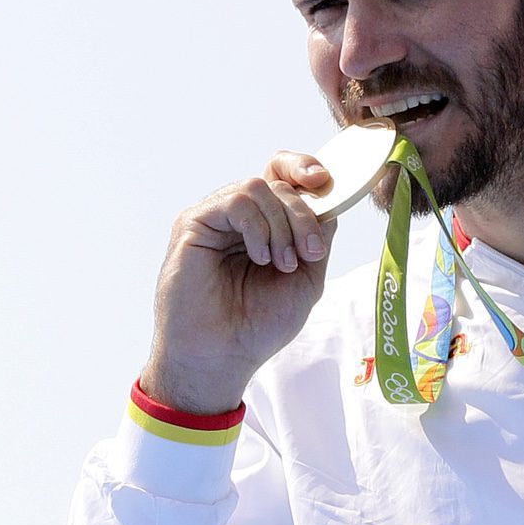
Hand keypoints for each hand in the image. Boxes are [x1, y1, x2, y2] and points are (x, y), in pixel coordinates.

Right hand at [139, 152, 342, 414]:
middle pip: (279, 183)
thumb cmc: (259, 325)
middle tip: (308, 253)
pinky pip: (236, 202)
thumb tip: (330, 201)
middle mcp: (240, 217)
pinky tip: (260, 257)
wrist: (222, 356)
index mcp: (266, 225)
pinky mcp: (193, 223)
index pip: (284, 174)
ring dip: (282, 225)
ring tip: (282, 264)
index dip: (305, 167)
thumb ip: (318, 237)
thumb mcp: (306, 278)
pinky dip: (258, 227)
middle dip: (303, 215)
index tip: (325, 180)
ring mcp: (216, 218)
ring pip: (259, 188)